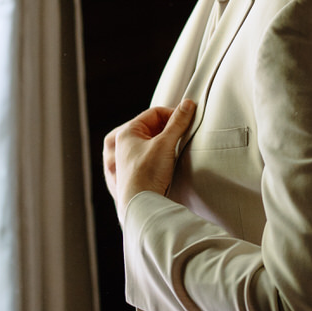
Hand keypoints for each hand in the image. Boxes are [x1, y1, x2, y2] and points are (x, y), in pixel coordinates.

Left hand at [103, 99, 195, 222]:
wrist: (141, 206)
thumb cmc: (147, 174)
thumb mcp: (165, 143)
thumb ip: (178, 122)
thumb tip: (188, 104)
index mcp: (126, 133)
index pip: (154, 113)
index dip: (173, 115)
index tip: (187, 122)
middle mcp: (123, 145)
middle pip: (152, 127)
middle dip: (169, 129)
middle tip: (182, 135)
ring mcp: (128, 160)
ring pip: (151, 142)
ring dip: (165, 143)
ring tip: (175, 149)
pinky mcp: (134, 173)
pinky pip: (149, 156)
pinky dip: (161, 155)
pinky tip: (169, 162)